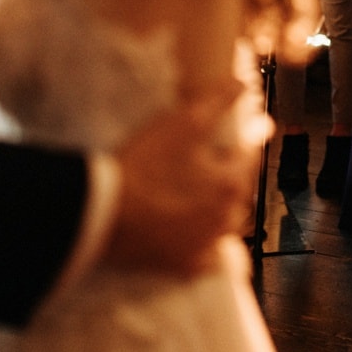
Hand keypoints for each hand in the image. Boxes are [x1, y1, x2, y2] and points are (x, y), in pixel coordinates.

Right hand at [104, 84, 255, 275]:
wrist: (102, 212)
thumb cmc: (144, 165)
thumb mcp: (182, 123)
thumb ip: (217, 101)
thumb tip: (243, 84)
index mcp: (231, 183)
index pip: (249, 156)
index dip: (246, 139)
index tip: (248, 130)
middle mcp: (227, 218)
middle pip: (238, 191)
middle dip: (231, 175)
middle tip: (216, 161)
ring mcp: (207, 245)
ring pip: (225, 224)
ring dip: (220, 208)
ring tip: (203, 195)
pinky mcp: (185, 267)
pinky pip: (207, 257)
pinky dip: (206, 245)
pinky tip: (195, 236)